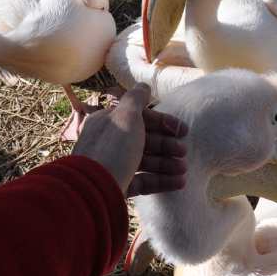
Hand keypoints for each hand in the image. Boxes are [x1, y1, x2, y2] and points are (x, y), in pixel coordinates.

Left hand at [72, 83, 187, 196]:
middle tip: (183, 151)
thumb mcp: (126, 116)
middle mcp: (110, 143)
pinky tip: (179, 183)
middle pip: (144, 140)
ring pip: (146, 162)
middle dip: (166, 145)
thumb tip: (143, 85)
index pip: (140, 118)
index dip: (163, 122)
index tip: (183, 130)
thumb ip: (137, 99)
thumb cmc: (113, 148)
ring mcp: (114, 166)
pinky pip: (144, 181)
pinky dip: (162, 181)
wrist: (93, 189)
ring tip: (183, 169)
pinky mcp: (118, 186)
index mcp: (109, 122)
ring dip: (167, 163)